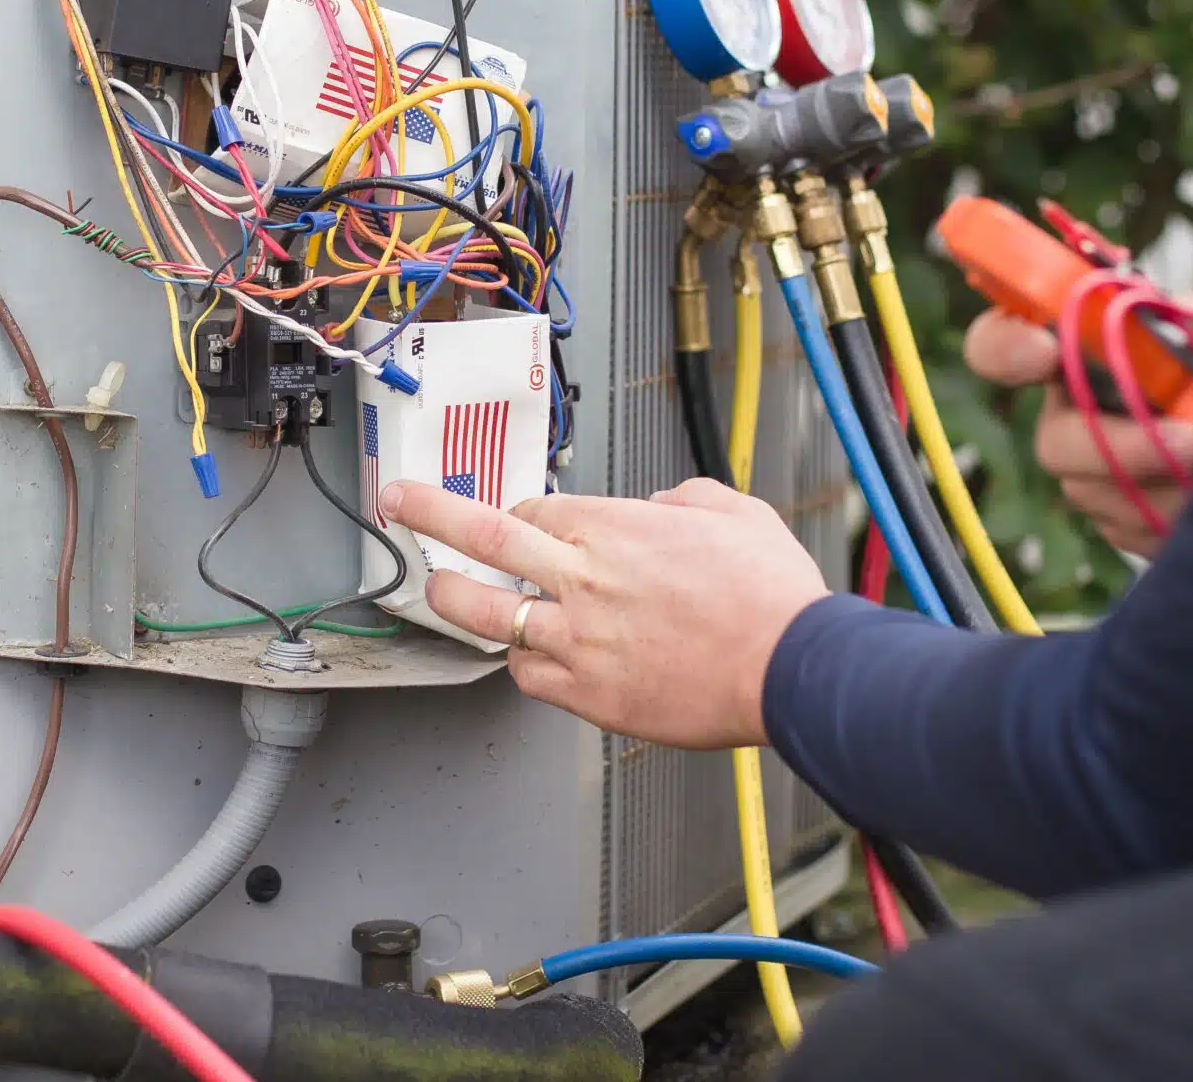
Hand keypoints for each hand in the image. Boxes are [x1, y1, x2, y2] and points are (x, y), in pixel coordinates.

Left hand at [379, 477, 829, 747]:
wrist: (792, 668)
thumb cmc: (771, 597)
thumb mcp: (735, 511)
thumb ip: (683, 498)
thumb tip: (659, 504)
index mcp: (615, 527)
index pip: (533, 508)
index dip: (520, 512)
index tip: (512, 516)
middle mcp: (584, 579)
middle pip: (482, 538)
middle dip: (429, 513)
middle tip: (400, 502)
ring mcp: (579, 640)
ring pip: (485, 615)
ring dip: (453, 600)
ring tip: (438, 592)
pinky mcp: (590, 694)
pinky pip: (526, 676)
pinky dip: (519, 663)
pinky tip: (525, 655)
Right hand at [964, 276, 1192, 555]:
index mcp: (1076, 350)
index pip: (999, 345)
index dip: (1004, 349)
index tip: (1044, 351)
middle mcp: (1069, 414)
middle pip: (1055, 444)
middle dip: (1123, 447)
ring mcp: (1089, 474)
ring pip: (1099, 495)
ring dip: (1172, 486)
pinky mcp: (1120, 522)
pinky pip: (1134, 534)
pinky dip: (1184, 517)